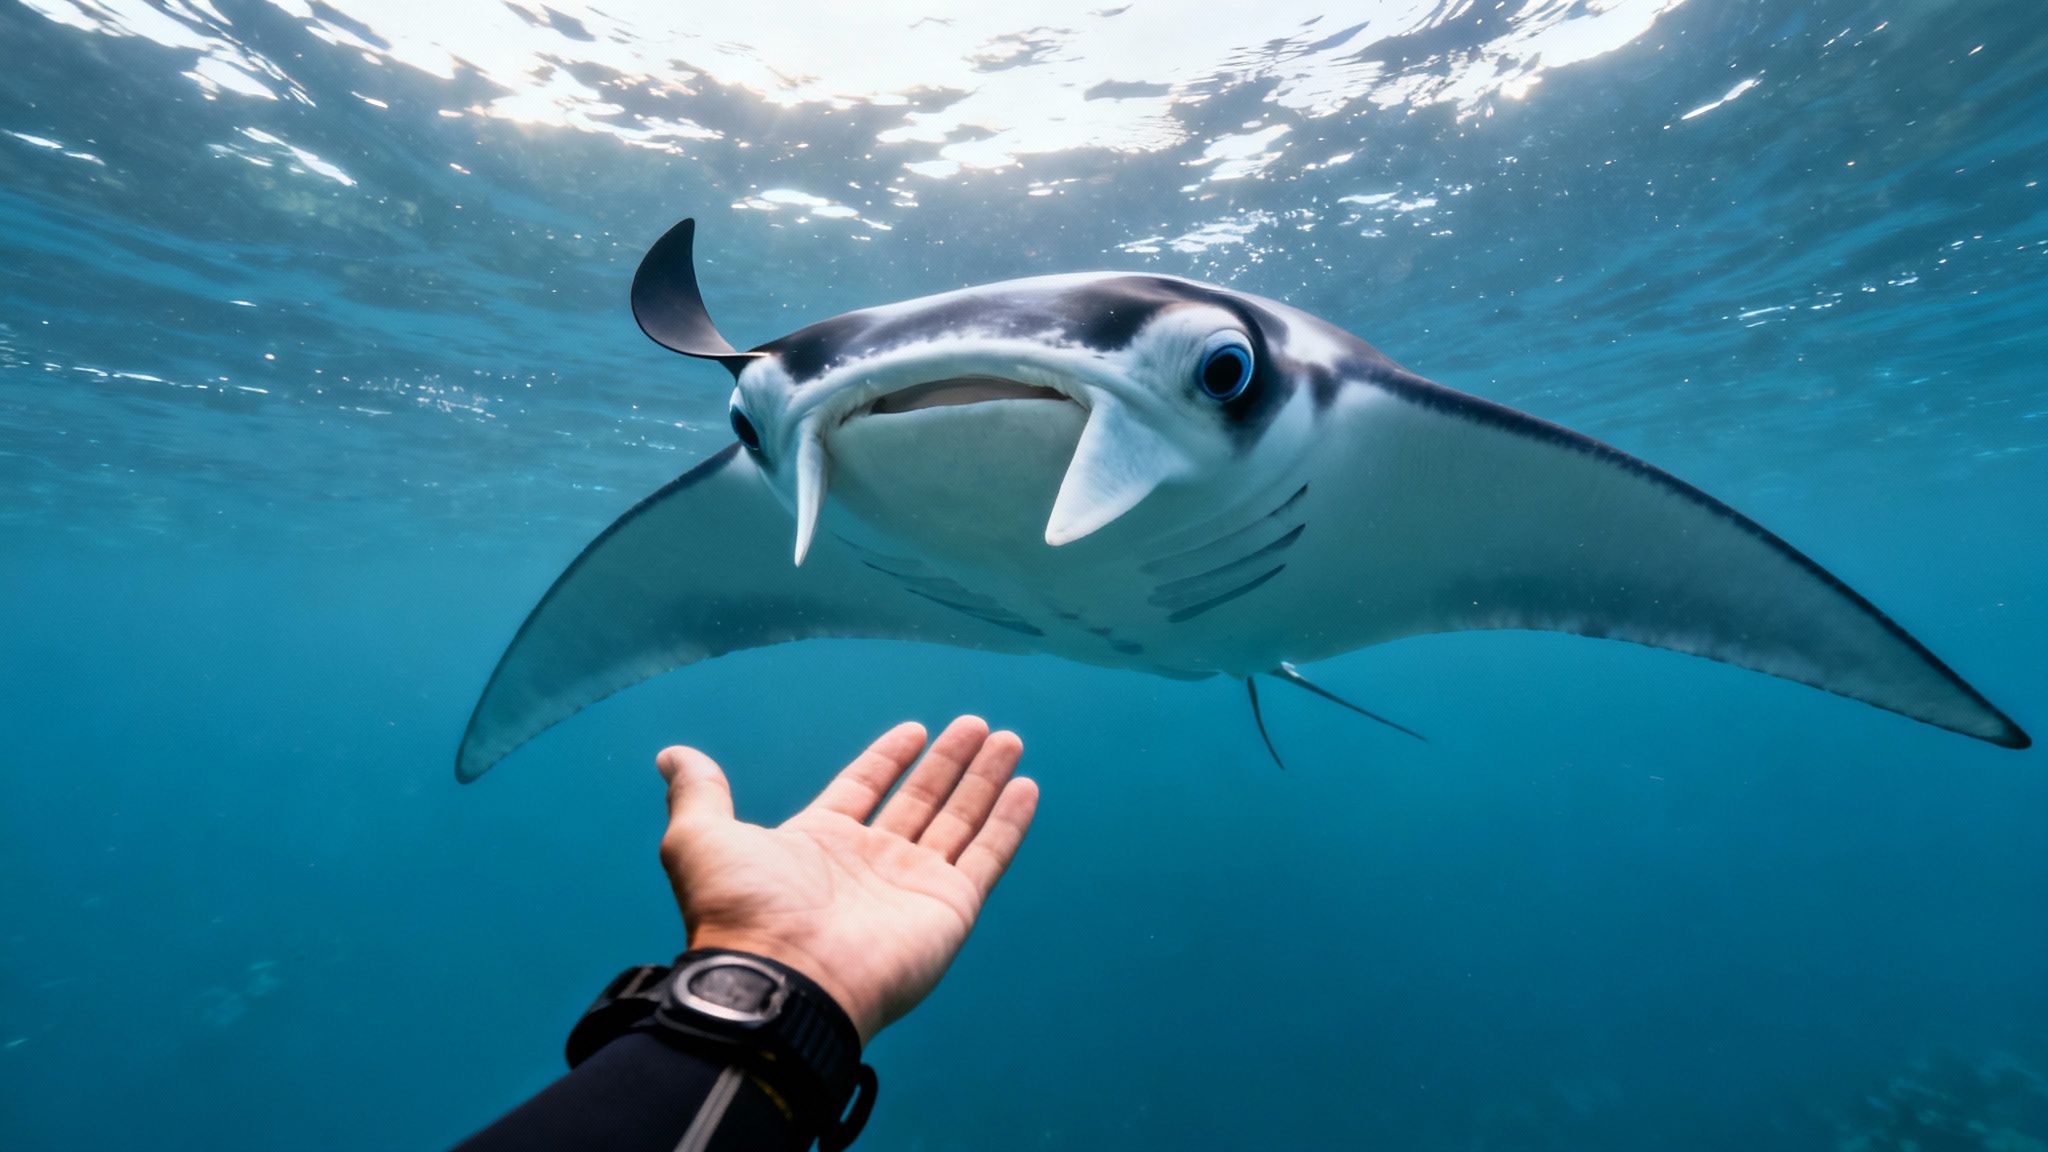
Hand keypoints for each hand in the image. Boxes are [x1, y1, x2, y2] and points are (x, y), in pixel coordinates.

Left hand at [655, 716, 1038, 1043]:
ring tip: (1007, 739)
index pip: (864, 789)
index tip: (915, 729)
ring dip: (984, 780)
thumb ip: (699, 791)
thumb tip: (672, 755)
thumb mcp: (701, 838)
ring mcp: (914, 885)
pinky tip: (1025, 786)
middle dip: (949, 762)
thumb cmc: (741, 909)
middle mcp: (871, 863)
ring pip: (959, 820)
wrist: (781, 976)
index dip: (888, 759)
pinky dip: (1007, 822)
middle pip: (920, 800)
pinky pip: (987, 855)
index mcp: (819, 844)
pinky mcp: (949, 907)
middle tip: (976, 724)